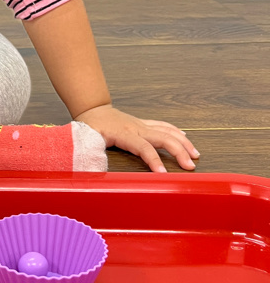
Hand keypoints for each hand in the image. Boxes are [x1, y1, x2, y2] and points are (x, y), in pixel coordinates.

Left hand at [74, 104, 200, 172]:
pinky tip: (185, 138)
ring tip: (195, 155)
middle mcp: (136, 127)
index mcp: (123, 133)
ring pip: (168, 131)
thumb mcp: (87, 140)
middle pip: (163, 138)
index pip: (143, 148)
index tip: (163, 173)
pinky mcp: (143, 123)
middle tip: (190, 166)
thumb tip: (95, 166)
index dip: (154, 160)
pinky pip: (163, 126)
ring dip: (183, 142)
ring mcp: (141, 124)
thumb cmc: (89, 125)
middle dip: (179, 152)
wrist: (92, 108)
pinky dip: (176, 131)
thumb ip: (93, 152)